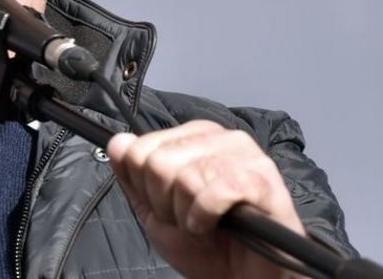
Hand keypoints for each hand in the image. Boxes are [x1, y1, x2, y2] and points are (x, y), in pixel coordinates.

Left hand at [107, 120, 305, 278]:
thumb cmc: (206, 246)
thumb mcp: (154, 210)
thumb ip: (132, 176)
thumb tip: (119, 142)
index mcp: (194, 137)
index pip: (138, 148)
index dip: (145, 188)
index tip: (167, 205)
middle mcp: (221, 138)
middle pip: (158, 162)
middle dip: (165, 203)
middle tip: (187, 217)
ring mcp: (246, 156)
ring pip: (185, 177)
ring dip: (187, 214)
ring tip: (203, 223)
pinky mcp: (263, 181)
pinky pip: (215, 191)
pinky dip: (207, 216)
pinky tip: (215, 225)